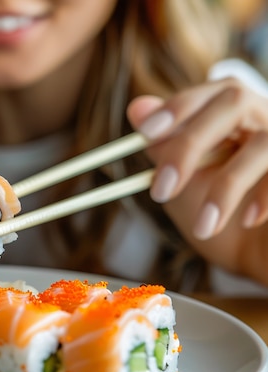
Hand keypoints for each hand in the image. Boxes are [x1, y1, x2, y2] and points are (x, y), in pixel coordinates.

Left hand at [127, 76, 267, 283]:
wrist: (261, 259)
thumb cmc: (221, 221)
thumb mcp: (184, 185)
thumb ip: (165, 147)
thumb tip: (137, 108)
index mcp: (238, 116)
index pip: (211, 92)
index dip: (179, 106)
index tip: (146, 134)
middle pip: (234, 100)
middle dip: (189, 144)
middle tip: (161, 191)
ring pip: (263, 142)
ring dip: (225, 188)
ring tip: (204, 227)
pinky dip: (263, 197)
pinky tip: (246, 221)